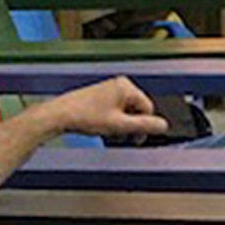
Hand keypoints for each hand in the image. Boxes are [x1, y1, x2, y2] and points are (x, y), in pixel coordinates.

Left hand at [48, 77, 169, 140]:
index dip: (143, 127)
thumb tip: (163, 126)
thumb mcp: (120, 125)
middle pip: (137, 110)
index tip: (135, 139)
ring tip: (109, 134)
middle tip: (121, 138)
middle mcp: (119, 85)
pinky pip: (116, 110)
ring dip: (122, 126)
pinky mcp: (101, 96)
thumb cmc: (85, 117)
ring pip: (126, 112)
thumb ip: (144, 126)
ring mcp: (109, 90)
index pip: (148, 109)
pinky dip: (113, 122)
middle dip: (131, 126)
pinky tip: (103, 129)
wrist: (60, 115)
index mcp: (126, 87)